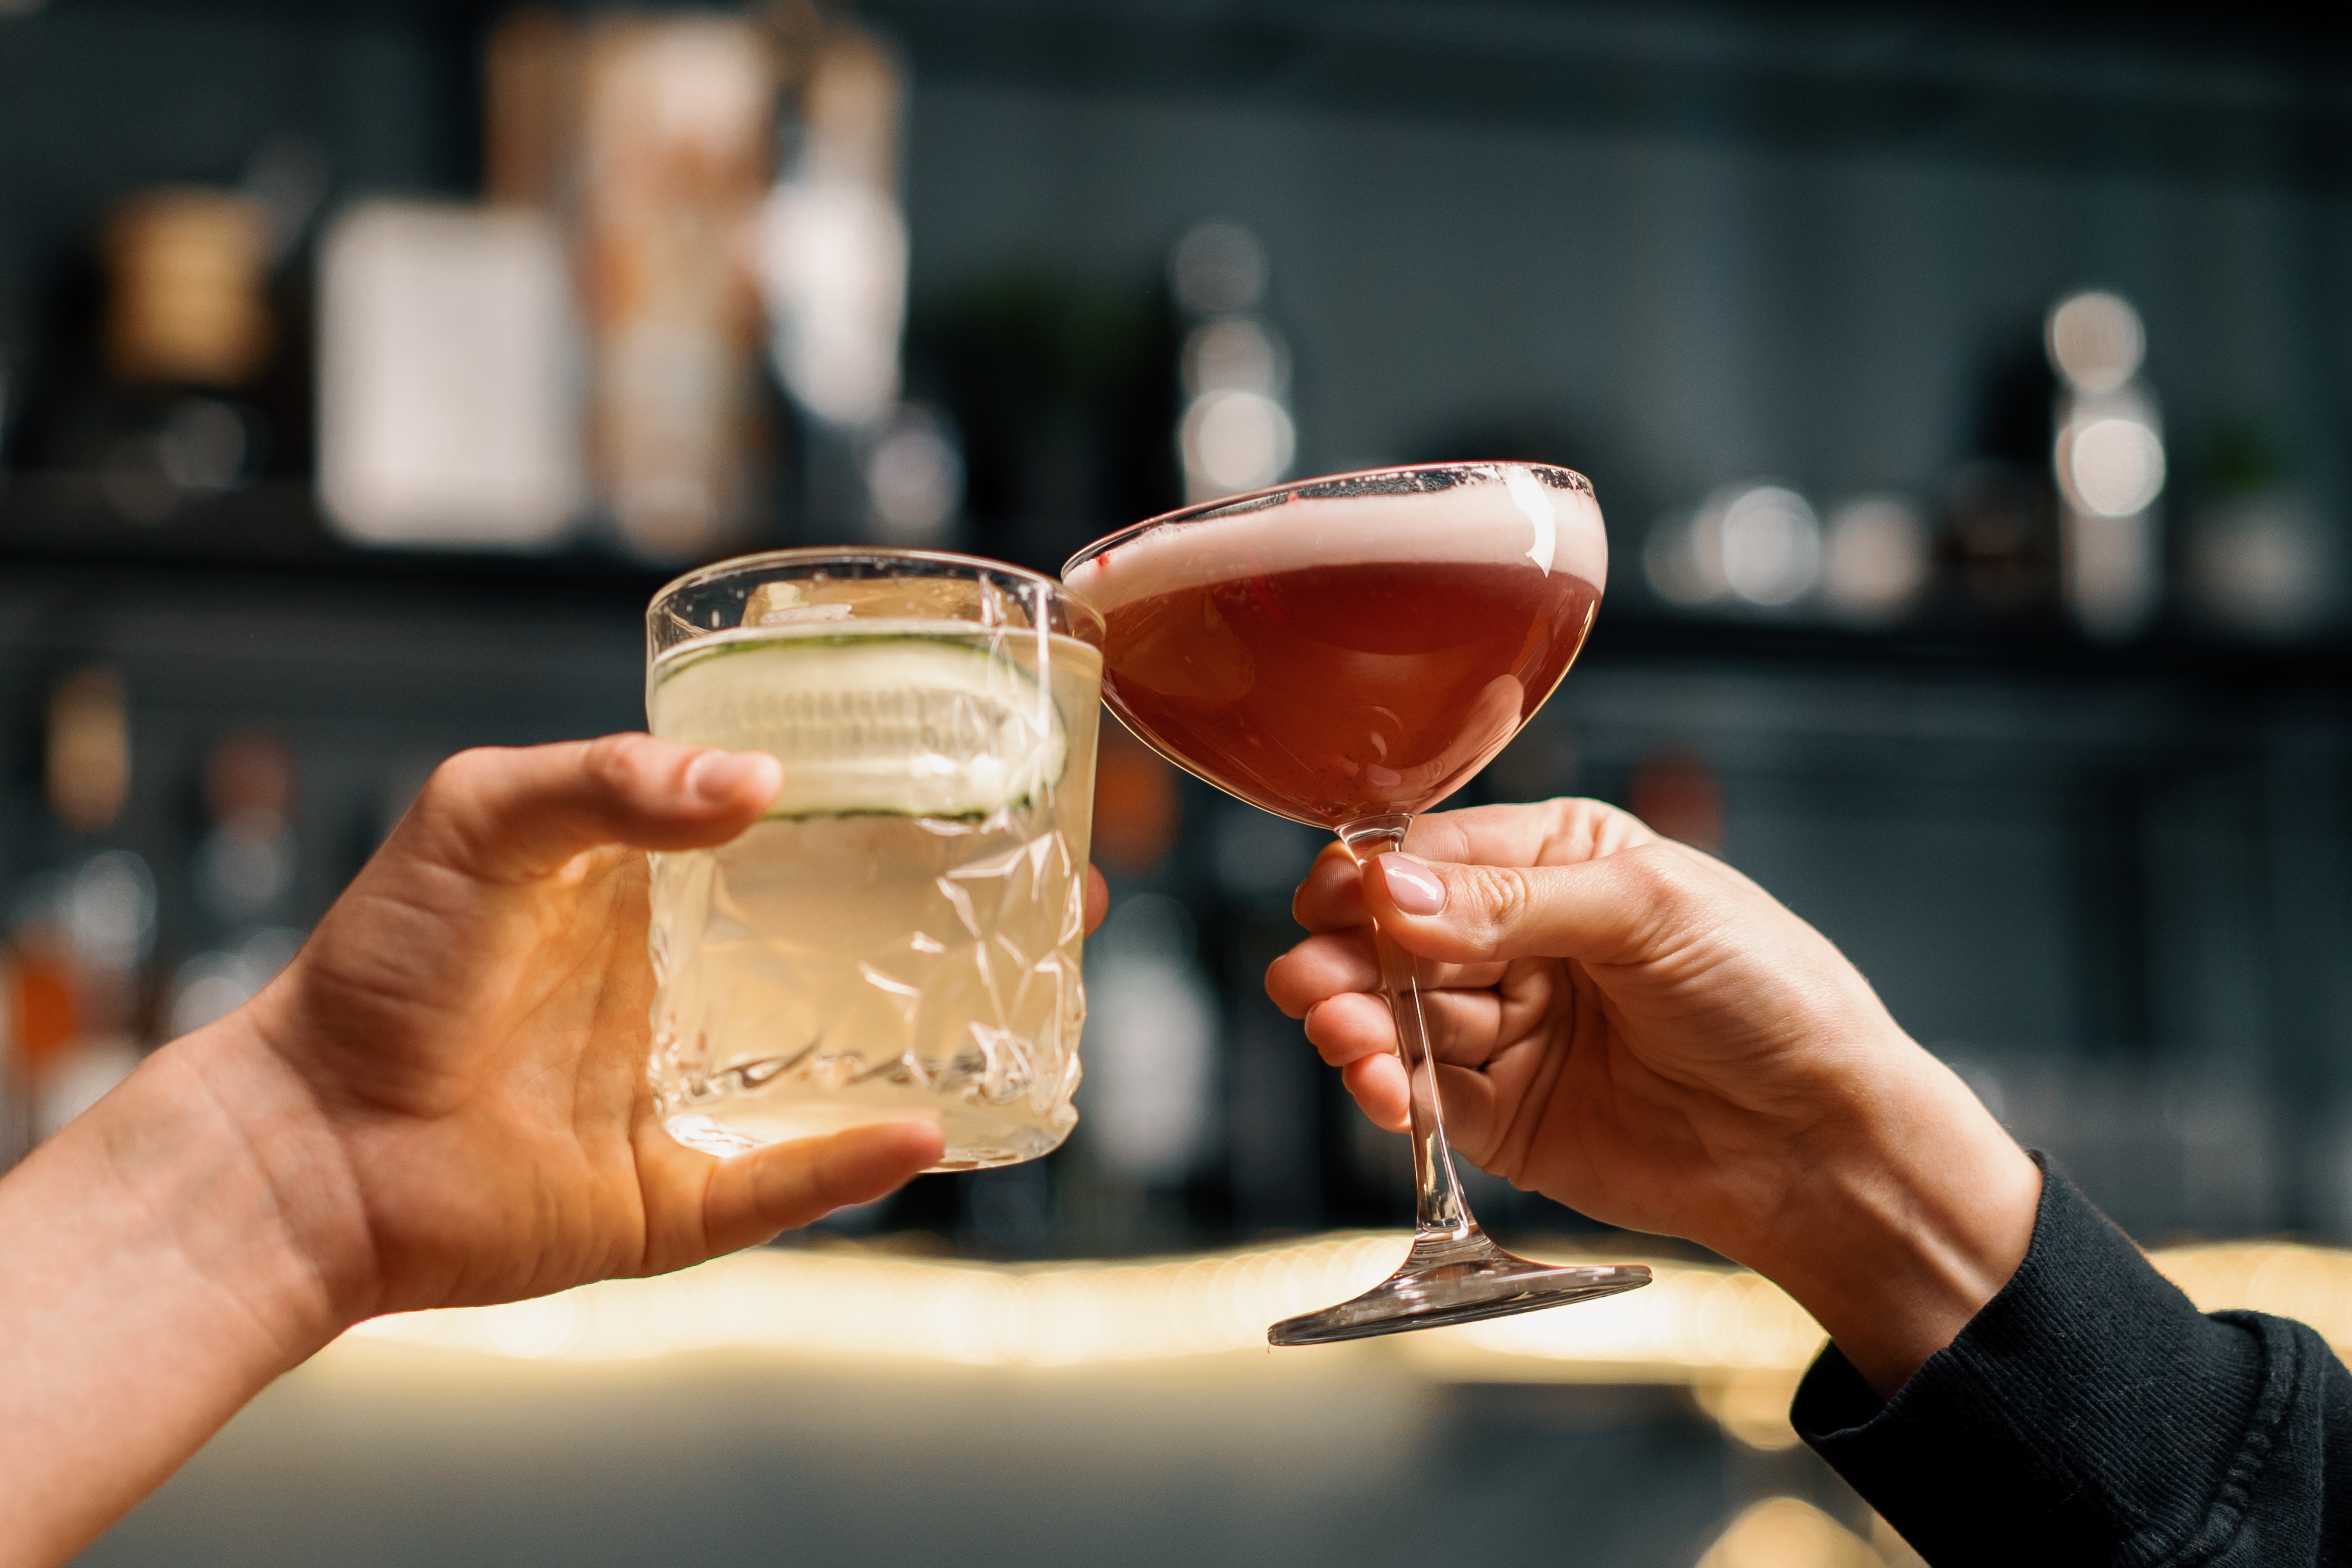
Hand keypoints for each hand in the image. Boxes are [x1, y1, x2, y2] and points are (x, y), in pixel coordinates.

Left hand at [0, 732, 1110, 1565]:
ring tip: (1041, 998)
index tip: (990, 790)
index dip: (901, 821)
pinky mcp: (672, 1201)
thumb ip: (612, 779)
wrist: (303, 1137)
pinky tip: (928, 1130)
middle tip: (1063, 893)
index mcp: (656, 899)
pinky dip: (854, 1163)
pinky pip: (785, 1184)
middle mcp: (690, 995)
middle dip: (962, 927)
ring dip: (944, 1041)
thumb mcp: (479, 817)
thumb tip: (763, 786)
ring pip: (846, 1070)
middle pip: (857, 955)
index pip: (804, 848)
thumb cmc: (378, 967)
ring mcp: (690, 1100)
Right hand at [1264, 797, 2037, 1393]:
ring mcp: (1510, 1027)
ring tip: (1342, 1034)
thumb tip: (1392, 889)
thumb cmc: (1772, 997)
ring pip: (1398, 1015)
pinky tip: (1381, 1086)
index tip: (1333, 900)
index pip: (1438, 854)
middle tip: (1309, 978)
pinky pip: (1425, 1093)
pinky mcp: (1504, 1114)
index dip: (1375, 877)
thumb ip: (1511, 902)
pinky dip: (1390, 1089)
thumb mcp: (1647, 912)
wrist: (1827, 1143)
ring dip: (1358, 1023)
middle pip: (1399, 937)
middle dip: (1349, 956)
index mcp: (1561, 860)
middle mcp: (1524, 938)